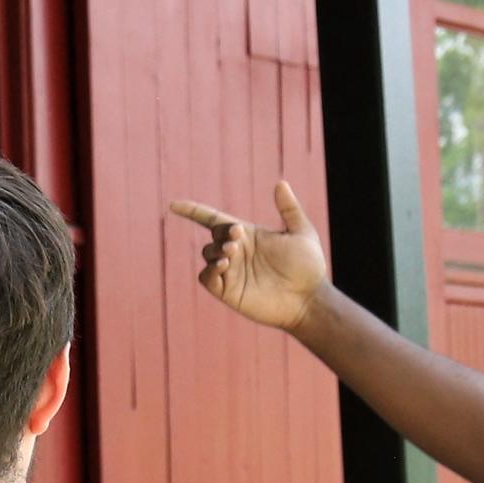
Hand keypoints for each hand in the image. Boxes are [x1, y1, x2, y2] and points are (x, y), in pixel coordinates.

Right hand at [172, 188, 329, 333]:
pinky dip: (209, 270)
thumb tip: (280, 183)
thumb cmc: (309, 267)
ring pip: (207, 254)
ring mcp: (232, 272)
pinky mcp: (229, 292)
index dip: (193, 211)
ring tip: (232, 254)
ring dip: (215, 251)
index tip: (174, 205)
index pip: (213, 219)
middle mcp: (237, 252)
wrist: (309, 299)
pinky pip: (206, 278)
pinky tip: (224, 266)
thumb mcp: (302, 233)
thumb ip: (290, 209)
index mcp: (249, 235)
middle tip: (237, 237)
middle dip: (221, 233)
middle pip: (213, 235)